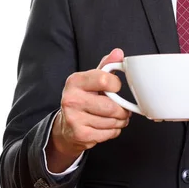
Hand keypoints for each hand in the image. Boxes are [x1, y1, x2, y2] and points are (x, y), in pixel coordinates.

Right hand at [46, 48, 130, 171]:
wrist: (66, 125)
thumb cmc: (83, 98)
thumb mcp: (92, 79)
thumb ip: (106, 66)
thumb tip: (118, 53)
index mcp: (75, 81)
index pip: (105, 80)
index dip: (116, 85)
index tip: (115, 88)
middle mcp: (71, 99)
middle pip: (111, 106)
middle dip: (122, 109)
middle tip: (121, 108)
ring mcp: (74, 118)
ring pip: (112, 121)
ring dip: (120, 121)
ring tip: (115, 117)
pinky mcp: (80, 135)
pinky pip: (109, 133)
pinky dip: (114, 131)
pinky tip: (107, 126)